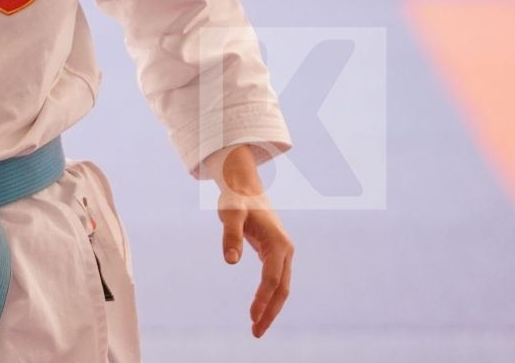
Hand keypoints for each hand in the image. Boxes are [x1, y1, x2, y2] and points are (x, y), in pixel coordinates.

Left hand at [212, 146, 293, 336]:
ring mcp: (283, 252)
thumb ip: (230, 235)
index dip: (262, 299)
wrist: (244, 183)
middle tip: (256, 333)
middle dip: (270, 312)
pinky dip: (269, 296)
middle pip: (282, 289)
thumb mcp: (230, 213)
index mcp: (279, 243)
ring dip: (271, 307)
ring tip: (256, 326)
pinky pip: (275, 280)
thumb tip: (230, 262)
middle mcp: (286, 250)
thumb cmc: (236, 197)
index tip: (251, 317)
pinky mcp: (275, 253)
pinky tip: (260, 307)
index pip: (272, 279)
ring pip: (281, 287)